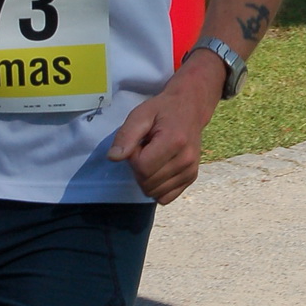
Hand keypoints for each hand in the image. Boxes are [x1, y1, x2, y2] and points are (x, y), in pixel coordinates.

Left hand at [106, 54, 223, 203]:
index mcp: (174, 142)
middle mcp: (186, 160)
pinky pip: (166, 197)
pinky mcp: (191, 177)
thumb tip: (113, 157)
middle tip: (146, 149)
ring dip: (147, 178)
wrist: (190, 107)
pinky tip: (159, 169)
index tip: (138, 143)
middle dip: (139, 168)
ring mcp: (190, 171)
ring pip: (155, 192)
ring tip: (154, 156)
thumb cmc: (163, 110)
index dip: (133, 157)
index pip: (142, 167)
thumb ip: (126, 135)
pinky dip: (157, 187)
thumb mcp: (141, 114)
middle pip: (147, 182)